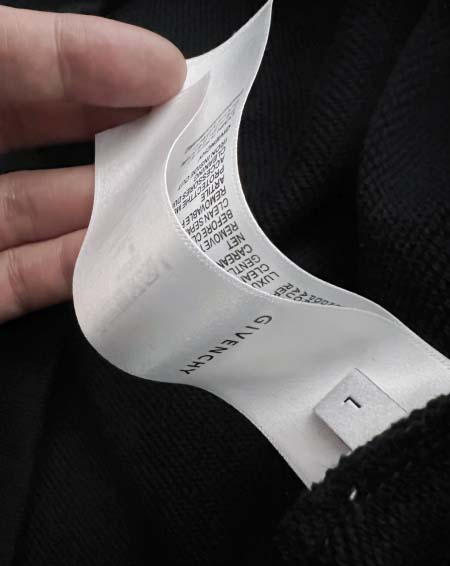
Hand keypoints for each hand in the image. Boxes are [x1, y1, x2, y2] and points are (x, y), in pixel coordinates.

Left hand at [0, 5, 185, 322]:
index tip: (169, 74)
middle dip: (117, 133)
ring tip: (174, 208)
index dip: (91, 59)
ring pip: (43, 212)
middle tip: (188, 137)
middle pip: (43, 135)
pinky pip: (28, 279)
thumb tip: (140, 64)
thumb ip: (16, 51)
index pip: (17, 59)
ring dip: (109, 212)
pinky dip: (78, 273)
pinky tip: (125, 262)